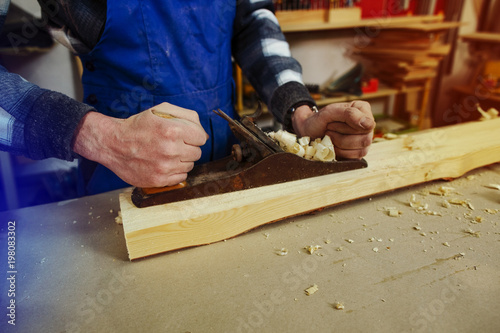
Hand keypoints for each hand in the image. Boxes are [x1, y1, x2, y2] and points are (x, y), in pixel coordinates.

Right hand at [73, 102, 207, 187]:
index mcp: (172, 130)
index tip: (185, 136)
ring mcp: (164, 167)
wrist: (113, 144)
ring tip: (166, 153)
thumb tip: (204, 134)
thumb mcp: (161, 110)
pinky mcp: (159, 180)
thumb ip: (188, 117)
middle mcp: (170, 150)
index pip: (201, 138)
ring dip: (181, 159)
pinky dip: (175, 171)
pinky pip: (181, 177)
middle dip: (188, 147)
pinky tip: (163, 163)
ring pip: (190, 165)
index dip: (194, 136)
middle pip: (197, 153)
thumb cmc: (139, 126)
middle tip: (173, 144)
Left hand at [291, 100, 374, 158]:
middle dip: (341, 135)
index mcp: (362, 110)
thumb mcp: (330, 111)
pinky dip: (341, 153)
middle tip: (328, 128)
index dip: (350, 126)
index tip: (332, 122)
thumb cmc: (319, 120)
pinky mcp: (358, 152)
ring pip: (361, 150)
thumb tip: (370, 124)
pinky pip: (356, 158)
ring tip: (329, 136)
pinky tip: (333, 145)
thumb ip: (350, 114)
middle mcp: (366, 125)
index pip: (368, 124)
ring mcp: (364, 140)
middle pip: (365, 139)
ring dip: (340, 144)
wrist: (308, 132)